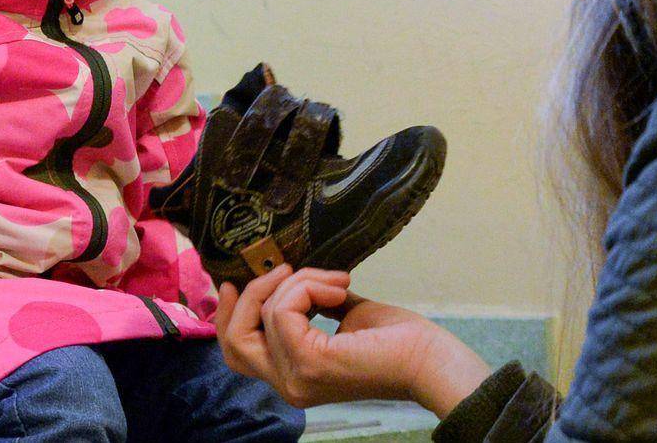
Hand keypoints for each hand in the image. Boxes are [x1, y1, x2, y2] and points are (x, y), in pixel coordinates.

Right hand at [213, 266, 492, 416]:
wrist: (429, 359)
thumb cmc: (397, 341)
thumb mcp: (342, 315)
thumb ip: (311, 304)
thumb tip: (288, 274)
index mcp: (292, 376)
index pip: (237, 353)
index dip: (227, 316)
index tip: (234, 280)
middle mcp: (287, 386)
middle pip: (234, 340)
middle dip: (249, 296)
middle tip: (281, 269)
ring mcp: (294, 378)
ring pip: (266, 312)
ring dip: (300, 282)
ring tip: (335, 281)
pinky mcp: (308, 362)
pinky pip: (284, 309)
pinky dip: (308, 287)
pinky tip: (338, 289)